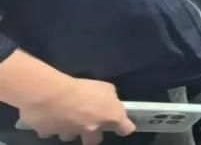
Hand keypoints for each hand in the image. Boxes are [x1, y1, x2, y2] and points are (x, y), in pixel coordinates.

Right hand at [18, 78, 134, 144]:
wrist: (51, 96)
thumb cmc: (83, 89)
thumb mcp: (105, 87)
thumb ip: (109, 98)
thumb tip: (108, 102)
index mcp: (111, 118)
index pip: (126, 129)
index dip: (123, 127)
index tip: (119, 124)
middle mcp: (92, 130)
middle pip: (94, 141)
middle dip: (91, 134)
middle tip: (86, 121)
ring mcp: (70, 134)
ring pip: (70, 136)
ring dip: (69, 128)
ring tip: (64, 113)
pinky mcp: (49, 133)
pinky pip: (50, 131)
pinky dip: (50, 125)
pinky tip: (48, 113)